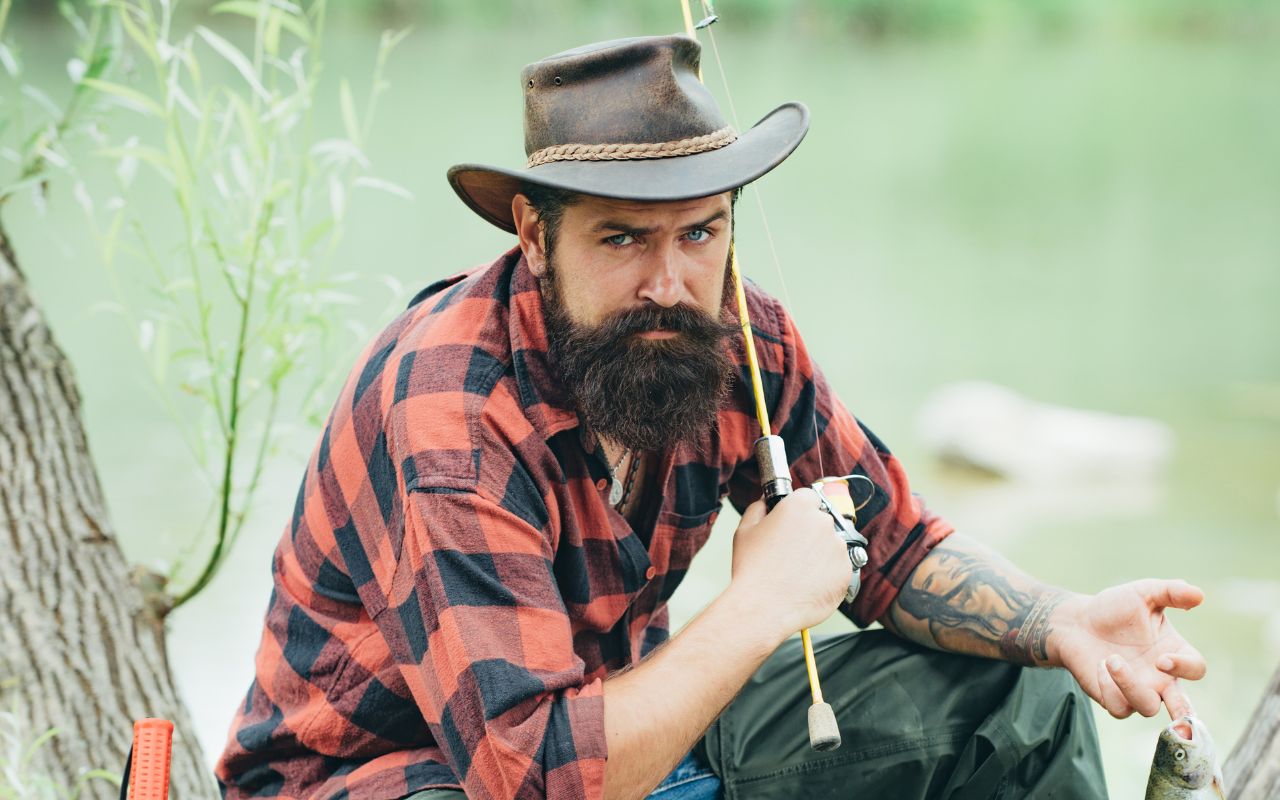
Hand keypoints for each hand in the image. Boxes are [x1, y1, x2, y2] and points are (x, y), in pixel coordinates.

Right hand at [728, 489, 852, 635]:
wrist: (764, 607)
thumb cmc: (752, 568)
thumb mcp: (744, 529)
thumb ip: (759, 507)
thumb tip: (766, 502)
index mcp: (799, 506)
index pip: (808, 497)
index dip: (799, 511)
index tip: (792, 524)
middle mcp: (824, 522)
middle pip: (821, 521)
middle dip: (810, 533)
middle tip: (791, 553)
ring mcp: (838, 547)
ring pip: (831, 545)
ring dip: (820, 554)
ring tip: (797, 572)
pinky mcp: (847, 571)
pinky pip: (839, 568)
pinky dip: (827, 574)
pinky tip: (807, 584)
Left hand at [1050, 579, 1205, 719]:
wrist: (1077, 620)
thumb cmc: (1114, 608)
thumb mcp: (1143, 593)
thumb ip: (1170, 592)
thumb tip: (1198, 593)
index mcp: (1174, 653)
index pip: (1196, 669)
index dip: (1186, 668)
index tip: (1162, 658)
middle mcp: (1160, 677)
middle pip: (1183, 708)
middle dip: (1186, 718)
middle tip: (1183, 724)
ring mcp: (1137, 690)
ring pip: (1147, 708)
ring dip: (1131, 687)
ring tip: (1112, 660)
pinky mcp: (1113, 697)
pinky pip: (1119, 708)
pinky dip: (1110, 690)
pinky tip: (1099, 667)